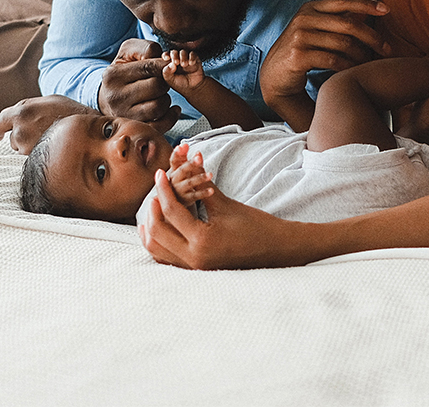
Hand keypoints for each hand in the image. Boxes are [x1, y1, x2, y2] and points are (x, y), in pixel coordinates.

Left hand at [0, 95, 97, 153]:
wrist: (87, 127)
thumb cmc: (68, 111)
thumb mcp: (46, 100)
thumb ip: (26, 108)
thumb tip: (13, 117)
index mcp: (21, 111)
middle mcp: (21, 131)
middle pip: (12, 137)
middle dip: (22, 135)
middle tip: (41, 129)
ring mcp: (28, 147)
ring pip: (22, 149)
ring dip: (30, 145)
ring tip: (50, 136)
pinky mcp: (36, 159)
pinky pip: (32, 157)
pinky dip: (38, 153)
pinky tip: (52, 145)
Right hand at [97, 39, 181, 131]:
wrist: (106, 96)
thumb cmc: (122, 71)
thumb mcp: (128, 52)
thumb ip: (146, 49)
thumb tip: (164, 60)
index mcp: (114, 75)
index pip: (148, 67)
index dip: (165, 65)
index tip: (172, 65)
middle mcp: (116, 96)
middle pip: (156, 87)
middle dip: (165, 82)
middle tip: (162, 81)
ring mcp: (124, 115)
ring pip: (159, 106)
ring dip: (166, 99)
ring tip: (160, 94)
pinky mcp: (134, 128)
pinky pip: (159, 126)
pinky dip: (170, 117)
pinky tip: (170, 109)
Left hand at [138, 167, 313, 269]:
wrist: (277, 250)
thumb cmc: (256, 226)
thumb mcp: (225, 203)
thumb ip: (201, 182)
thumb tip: (189, 157)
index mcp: (202, 241)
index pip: (171, 211)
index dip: (163, 188)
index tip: (160, 172)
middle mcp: (194, 259)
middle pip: (157, 232)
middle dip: (153, 208)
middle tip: (158, 188)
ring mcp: (194, 269)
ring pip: (157, 249)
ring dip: (152, 226)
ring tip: (155, 205)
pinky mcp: (195, 271)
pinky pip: (166, 258)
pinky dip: (159, 241)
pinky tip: (160, 225)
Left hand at [161, 49, 204, 94]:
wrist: (193, 88)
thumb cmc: (180, 84)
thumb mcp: (170, 80)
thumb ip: (167, 72)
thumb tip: (171, 64)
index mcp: (170, 63)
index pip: (166, 56)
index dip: (165, 55)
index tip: (166, 58)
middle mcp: (177, 59)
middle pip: (174, 52)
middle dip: (174, 55)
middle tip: (176, 62)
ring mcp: (186, 59)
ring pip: (183, 52)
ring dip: (183, 56)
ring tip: (184, 65)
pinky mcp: (194, 59)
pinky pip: (193, 54)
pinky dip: (191, 57)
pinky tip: (191, 63)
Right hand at [165, 142, 213, 207]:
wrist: (175, 202)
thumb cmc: (180, 181)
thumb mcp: (181, 170)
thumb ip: (184, 157)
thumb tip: (188, 146)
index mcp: (174, 171)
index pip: (174, 160)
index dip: (178, 153)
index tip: (185, 145)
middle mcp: (174, 180)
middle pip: (182, 170)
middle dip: (190, 164)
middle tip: (199, 158)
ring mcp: (179, 190)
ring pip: (189, 183)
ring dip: (200, 178)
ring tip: (210, 174)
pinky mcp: (186, 200)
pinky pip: (195, 196)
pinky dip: (203, 193)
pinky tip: (211, 190)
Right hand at [261, 0, 388, 127]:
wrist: (274, 75)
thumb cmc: (302, 51)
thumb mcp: (316, 30)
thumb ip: (336, 21)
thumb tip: (367, 14)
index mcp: (310, 8)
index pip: (343, 1)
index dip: (366, 4)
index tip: (387, 10)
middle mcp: (304, 18)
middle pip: (348, 24)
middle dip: (373, 36)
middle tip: (388, 49)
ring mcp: (299, 36)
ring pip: (343, 43)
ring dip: (363, 56)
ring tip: (371, 64)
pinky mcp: (298, 56)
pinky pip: (333, 60)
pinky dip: (349, 67)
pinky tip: (356, 72)